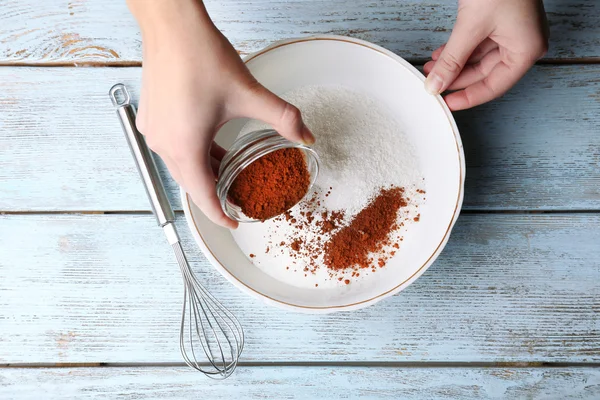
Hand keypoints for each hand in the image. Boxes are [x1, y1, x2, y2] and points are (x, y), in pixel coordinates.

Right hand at [127, 0, 314, 227]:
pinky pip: (172, 147)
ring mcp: (153, 130)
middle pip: (191, 184)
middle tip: (237, 199)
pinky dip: (192, 153)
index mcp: (185, 147)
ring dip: (204, 172)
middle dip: (214, 195)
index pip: (203, 196)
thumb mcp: (249, 94)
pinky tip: (211, 145)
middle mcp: (163, 145)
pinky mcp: (151, 117)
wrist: (171, 25)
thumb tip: (307, 135)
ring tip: (227, 174)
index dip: (220, 214)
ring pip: (181, 165)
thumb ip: (283, 118)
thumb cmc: (201, 57)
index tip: (235, 223)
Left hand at [423, 0, 548, 110]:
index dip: (468, 97)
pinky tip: (440, 56)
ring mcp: (511, 33)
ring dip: (453, 64)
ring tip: (430, 69)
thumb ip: (452, 59)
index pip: (494, 86)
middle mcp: (522, 44)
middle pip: (484, 73)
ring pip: (477, 59)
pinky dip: (458, 50)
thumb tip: (436, 84)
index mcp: (526, 51)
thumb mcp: (471, 27)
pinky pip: (477, 44)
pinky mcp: (499, 22)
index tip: (447, 104)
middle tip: (432, 85)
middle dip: (455, 78)